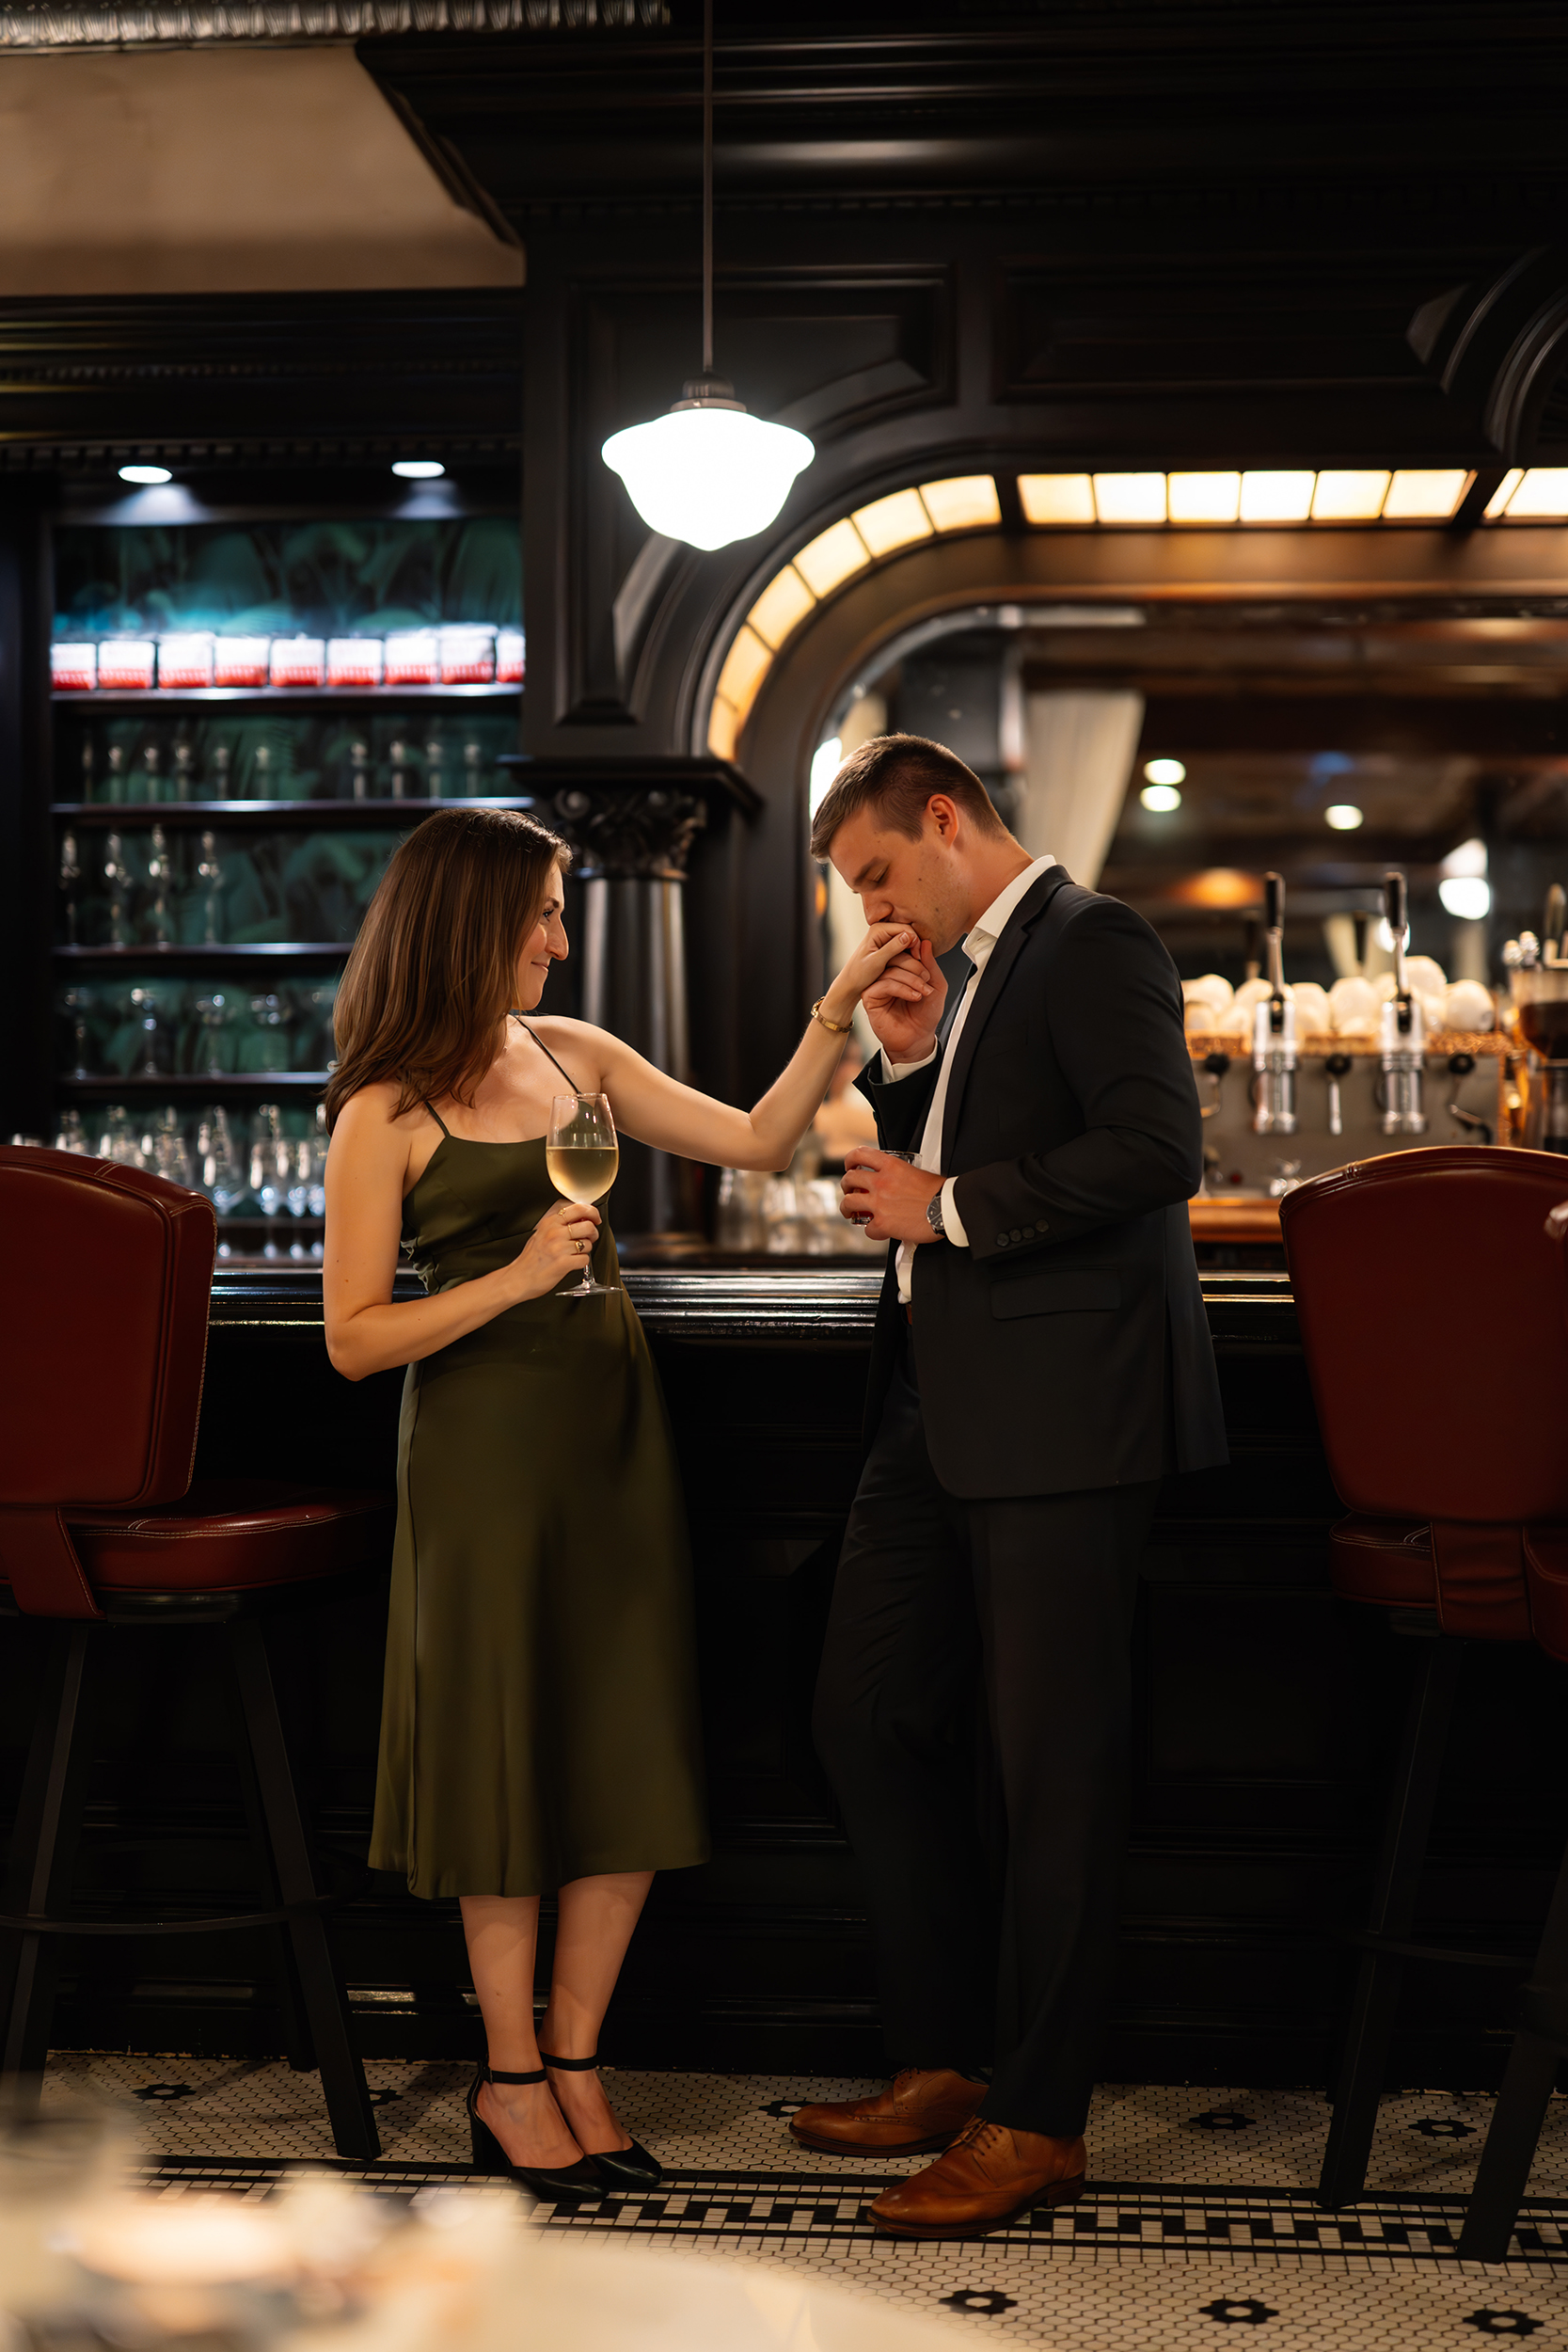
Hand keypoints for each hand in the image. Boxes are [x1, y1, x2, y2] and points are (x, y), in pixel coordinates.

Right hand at [508, 1199, 601, 1300]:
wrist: (519, 1278)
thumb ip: (558, 1224)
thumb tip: (580, 1218)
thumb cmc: (530, 1259)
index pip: (578, 1208)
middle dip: (593, 1233)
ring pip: (588, 1243)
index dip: (592, 1212)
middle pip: (588, 1225)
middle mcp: (554, 1232)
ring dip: (586, 1249)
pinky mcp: (564, 1263)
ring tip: (575, 1253)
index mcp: (549, 1222)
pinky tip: (572, 1263)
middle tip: (590, 1237)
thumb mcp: (540, 1233)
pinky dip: (582, 1262)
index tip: (595, 1218)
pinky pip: (585, 1259)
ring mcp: (559, 1247)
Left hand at [818, 922, 928, 1029]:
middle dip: (915, 946)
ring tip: (916, 966)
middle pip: (908, 933)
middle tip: (919, 963)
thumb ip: (892, 948)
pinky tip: (910, 966)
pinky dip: (908, 955)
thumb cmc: (859, 974)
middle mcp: (881, 929)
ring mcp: (884, 937)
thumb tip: (909, 936)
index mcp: (878, 929)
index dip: (915, 942)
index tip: (918, 958)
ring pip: (907, 941)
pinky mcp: (886, 946)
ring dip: (913, 952)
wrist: (850, 984)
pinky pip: (902, 947)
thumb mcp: (876, 962)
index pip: (906, 929)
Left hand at [840, 1148, 943, 1242]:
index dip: (850, 1160)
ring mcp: (879, 1203)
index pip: (860, 1154)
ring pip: (848, 1203)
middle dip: (846, 1186)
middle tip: (849, 1191)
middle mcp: (881, 1182)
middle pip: (849, 1179)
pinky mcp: (882, 1223)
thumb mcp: (916, 1171)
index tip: (850, 1166)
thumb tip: (893, 1180)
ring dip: (847, 1208)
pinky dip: (872, 1230)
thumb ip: (899, 1174)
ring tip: (851, 1212)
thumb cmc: (938, 1192)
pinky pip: (867, 1229)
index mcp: (891, 1166)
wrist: (947, 1208)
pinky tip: (878, 1230)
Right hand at [862, 936, 946, 1064]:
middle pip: (895, 956)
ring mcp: (877, 984)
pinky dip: (901, 988)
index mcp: (900, 968)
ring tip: (923, 992)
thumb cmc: (925, 1014)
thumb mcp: (936, 985)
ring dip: (911, 979)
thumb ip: (931, 965)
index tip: (928, 968)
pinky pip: (884, 984)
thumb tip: (925, 943)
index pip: (903, 951)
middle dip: (915, 967)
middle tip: (926, 980)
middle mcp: (886, 974)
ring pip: (890, 970)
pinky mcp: (870, 997)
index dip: (916, 954)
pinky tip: (913, 997)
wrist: (918, 1038)